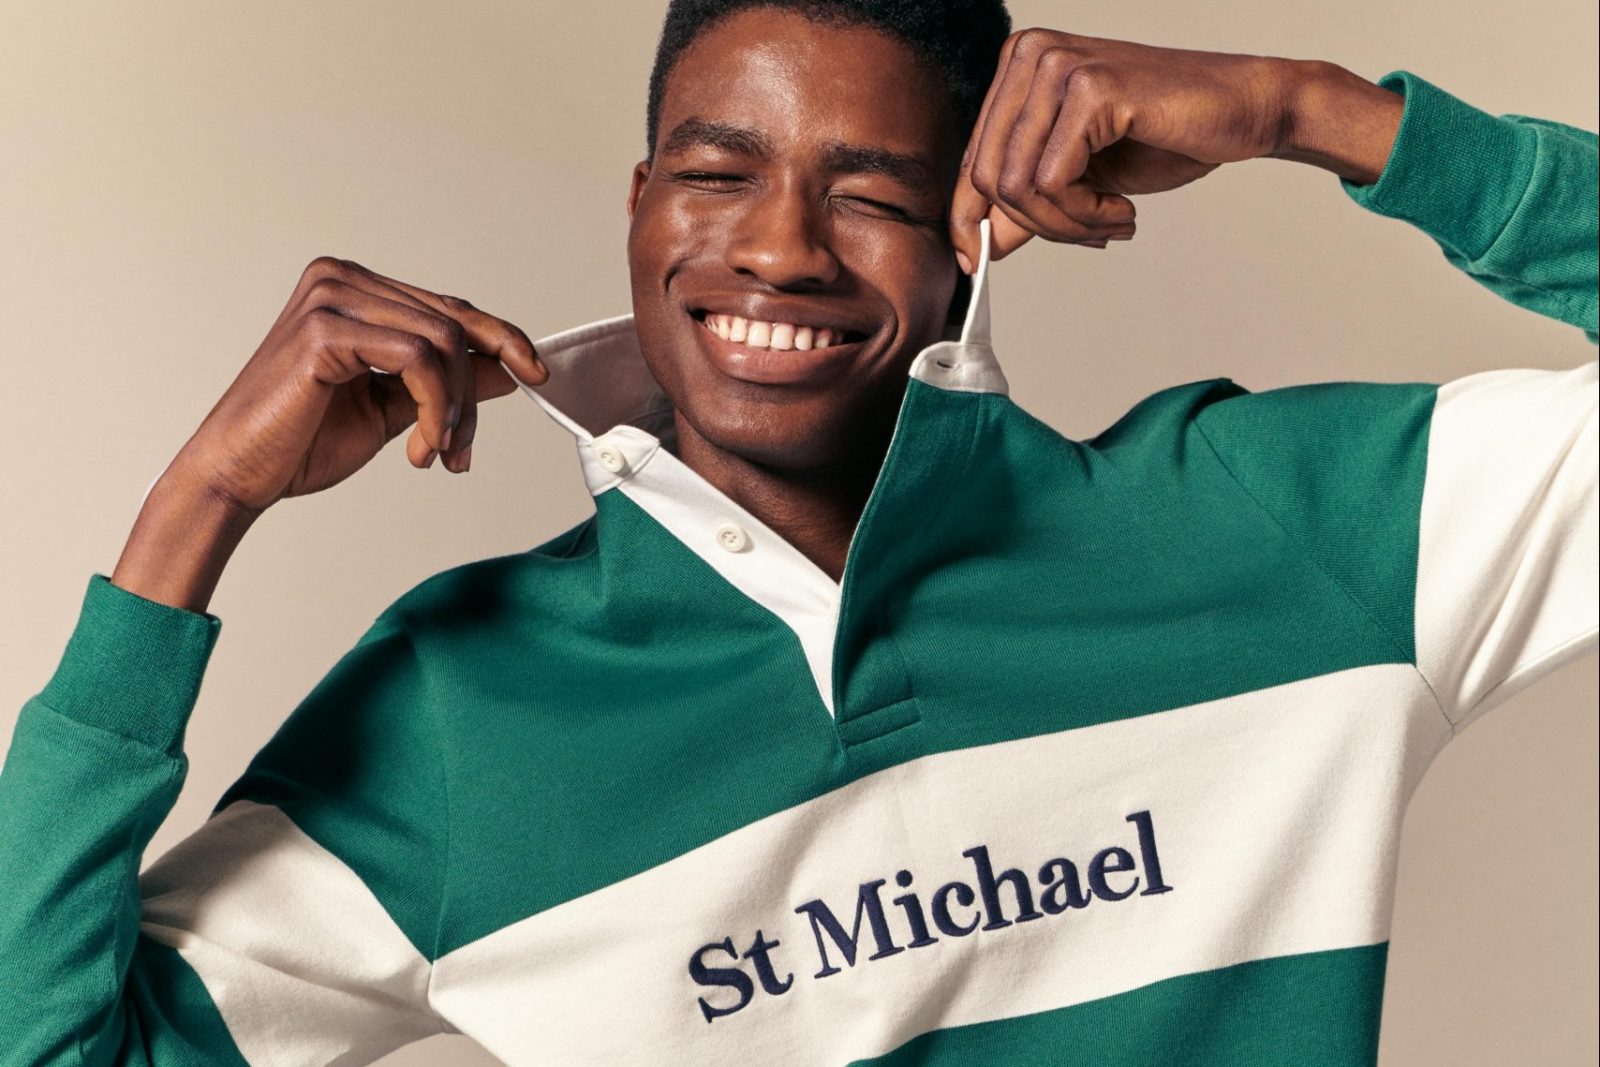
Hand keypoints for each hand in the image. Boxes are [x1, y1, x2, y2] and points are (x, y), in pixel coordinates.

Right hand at [172, 256, 547, 515]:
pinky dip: (435, 408)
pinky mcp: (325, 327)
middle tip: (463, 453)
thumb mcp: (395, 407)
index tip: (538, 375)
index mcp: (355, 287)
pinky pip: (417, 360)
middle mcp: (342, 277)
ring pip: (444, 342)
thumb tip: (511, 369)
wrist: (239, 475)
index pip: (448, 308)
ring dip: (453, 410)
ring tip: (437, 455)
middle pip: (453, 324)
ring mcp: (331, 295)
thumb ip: (447, 382)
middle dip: (473, 393)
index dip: (502, 340)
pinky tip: (421, 448)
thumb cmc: (303, 441)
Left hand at [950, 29, 1304, 268]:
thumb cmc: (1164, 135)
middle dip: (1036, 227)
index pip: (972, 159)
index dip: (968, 219)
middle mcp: (1030, 54)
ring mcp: (1058, 66)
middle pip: (988, 176)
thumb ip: (1026, 203)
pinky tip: (1123, 209)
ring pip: (1017, 185)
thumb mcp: (1079, 176)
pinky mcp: (1090, 89)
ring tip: (1111, 222)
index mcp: (1018, 67)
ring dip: (1066, 225)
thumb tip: (976, 245)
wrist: (1243, 109)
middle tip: (1088, 236)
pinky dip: (1087, 214)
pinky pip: (1053, 182)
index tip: (977, 262)